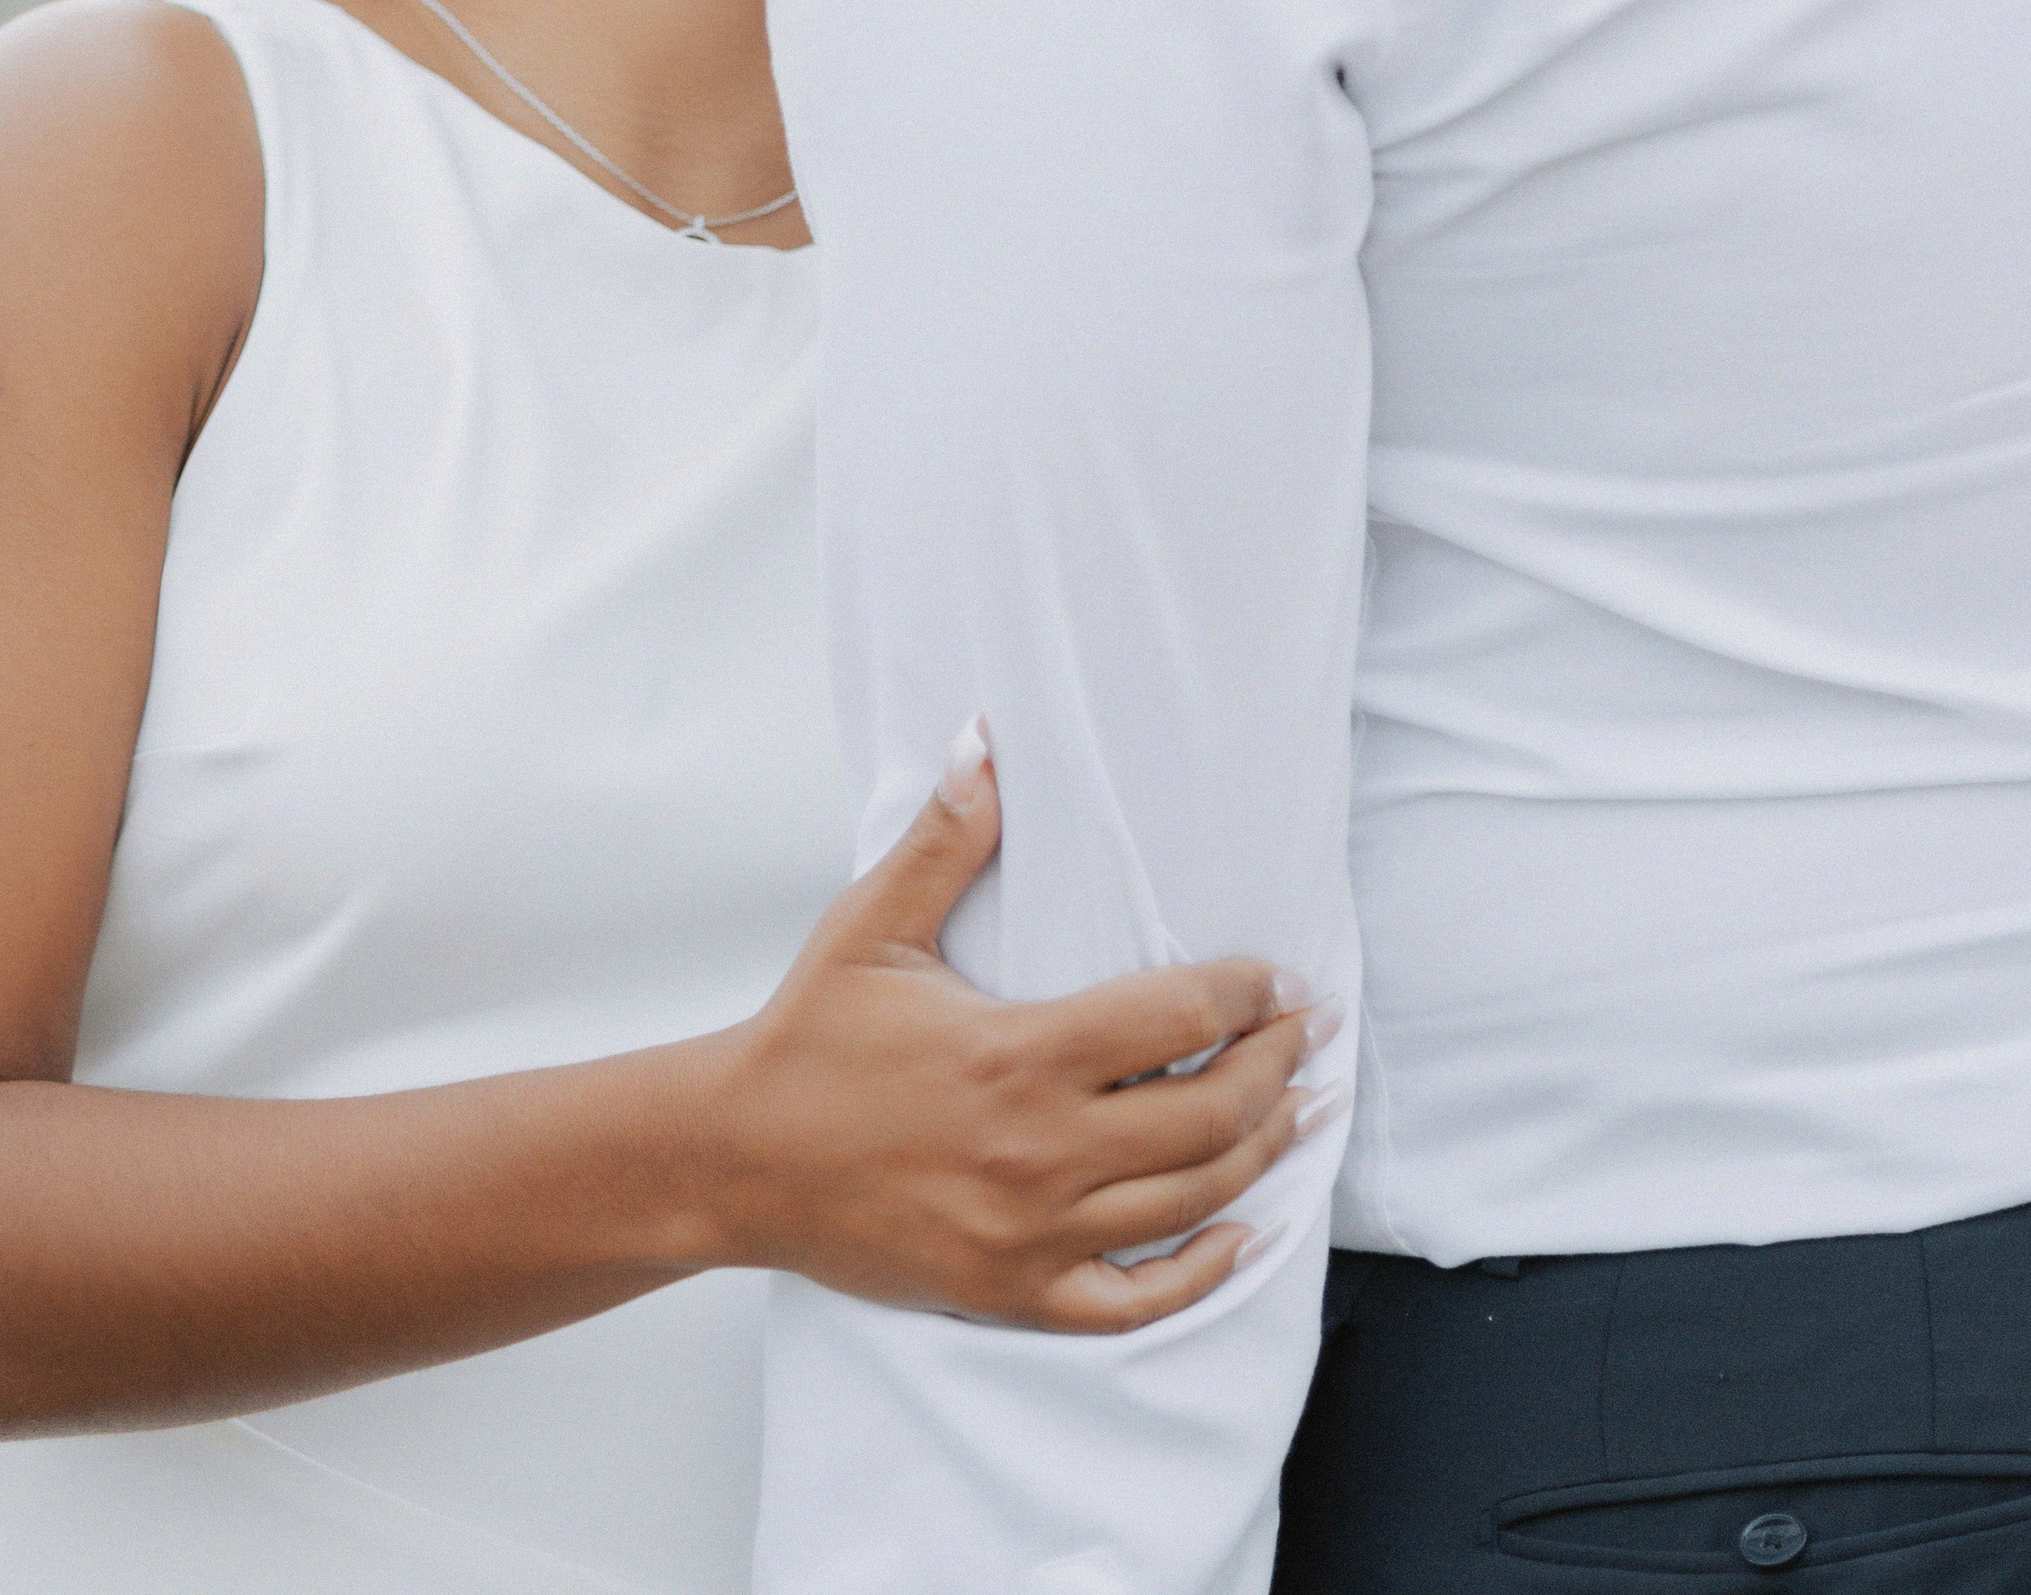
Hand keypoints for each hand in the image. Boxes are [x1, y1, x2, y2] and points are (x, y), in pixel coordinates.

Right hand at [701, 722, 1335, 1333]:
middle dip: (1278, 1069)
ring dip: (1263, 1156)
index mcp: (1020, 1053)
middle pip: (1209, 1116)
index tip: (1280, 976)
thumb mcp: (872, 925)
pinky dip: (1201, 1271)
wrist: (734, 1157)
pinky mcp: (1012, 1292)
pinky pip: (1135, 1301)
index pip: (1175, 1018)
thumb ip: (946, 837)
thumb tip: (984, 741)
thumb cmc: (808, 1036)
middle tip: (1309, 1033)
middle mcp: (1040, 1150)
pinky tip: (1238, 1234)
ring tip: (1302, 1114)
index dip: (1246, 993)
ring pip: (1189, 1204)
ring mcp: (1032, 1231)